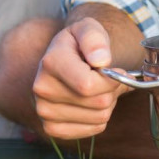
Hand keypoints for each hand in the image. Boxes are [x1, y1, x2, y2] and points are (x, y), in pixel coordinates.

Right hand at [31, 17, 129, 138]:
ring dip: (109, 103)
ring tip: (99, 88)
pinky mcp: (52, 128)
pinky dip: (101, 117)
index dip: (112, 80)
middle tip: (109, 78)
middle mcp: (42, 89)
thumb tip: (101, 60)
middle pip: (98, 102)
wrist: (63, 58)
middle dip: (113, 90)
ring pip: (99, 117)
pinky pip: (94, 129)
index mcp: (50, 63)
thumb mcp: (88, 28)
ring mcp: (44, 111)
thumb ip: (95, 39)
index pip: (89, 85)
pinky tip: (92, 103)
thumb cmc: (79, 43)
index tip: (116, 70)